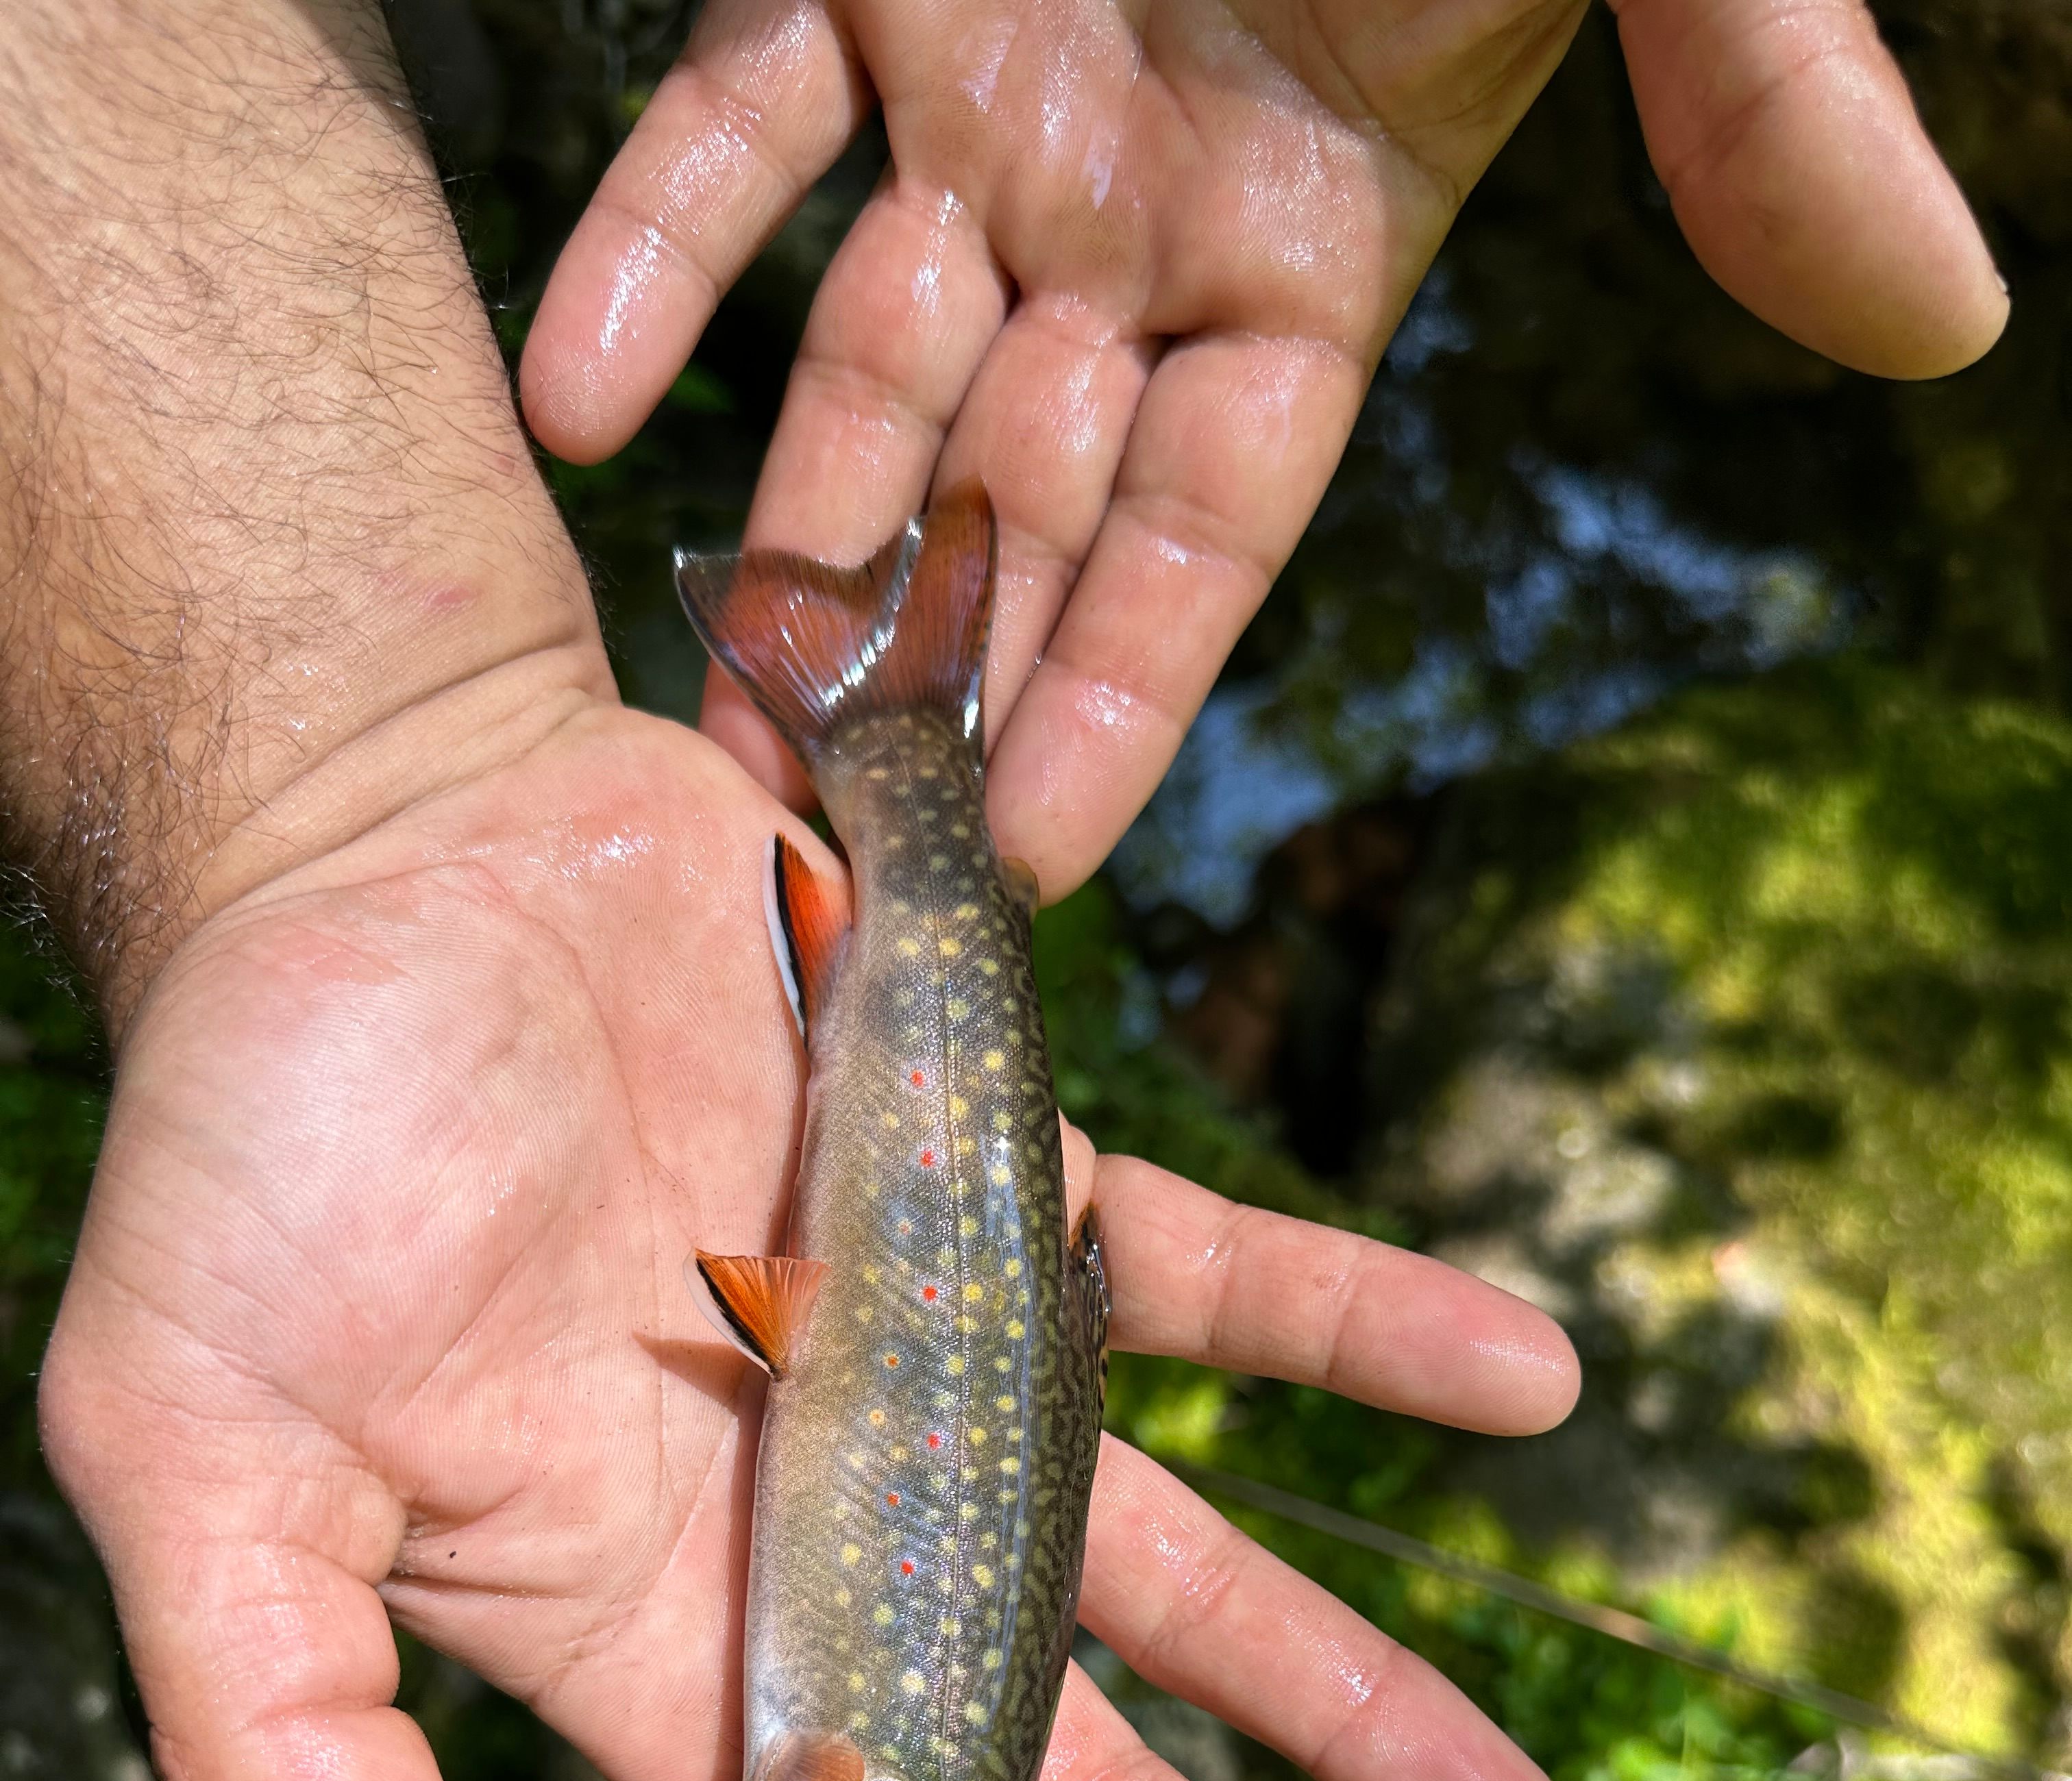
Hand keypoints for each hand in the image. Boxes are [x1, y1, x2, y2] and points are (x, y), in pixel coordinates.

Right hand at [40, 693, 1576, 1780]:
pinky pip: (1216, 1278)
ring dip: (1348, 1690)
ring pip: (1169, 1563)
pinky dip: (1367, 1324)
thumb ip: (281, 1726)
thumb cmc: (261, 1138)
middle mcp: (814, 1527)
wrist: (375, 841)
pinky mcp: (1000, 1181)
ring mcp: (930, 1362)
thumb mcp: (198, 1449)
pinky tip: (1528, 1382)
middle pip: (1055, 1773)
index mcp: (637, 1623)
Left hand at [521, 0, 2007, 893]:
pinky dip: (658, 248)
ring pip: (867, 364)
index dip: (1122, 703)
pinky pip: (737, 127)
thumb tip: (1949, 328)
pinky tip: (580, 395)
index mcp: (1317, 243)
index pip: (1211, 538)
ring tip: (704, 699)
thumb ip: (1770, 110)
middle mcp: (1142, 213)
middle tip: (824, 848)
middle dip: (933, 672)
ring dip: (787, 528)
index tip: (1024, 864)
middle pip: (1023, 503)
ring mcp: (991, 98)